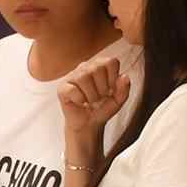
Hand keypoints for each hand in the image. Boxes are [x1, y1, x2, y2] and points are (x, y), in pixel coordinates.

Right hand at [55, 50, 127, 168]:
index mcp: (99, 66)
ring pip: (84, 77)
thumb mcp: (118, 100)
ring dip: (91, 95)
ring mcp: (72, 76)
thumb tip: (124, 77)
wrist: (88, 124)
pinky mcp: (62, 88)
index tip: (110, 90)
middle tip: (99, 98)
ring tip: (91, 102)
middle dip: (102, 88)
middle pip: (97, 68)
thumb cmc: (102, 109)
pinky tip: (80, 103)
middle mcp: (85, 67)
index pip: (110, 62)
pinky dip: (80, 100)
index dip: (113, 77)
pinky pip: (72, 89)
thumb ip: (124, 89)